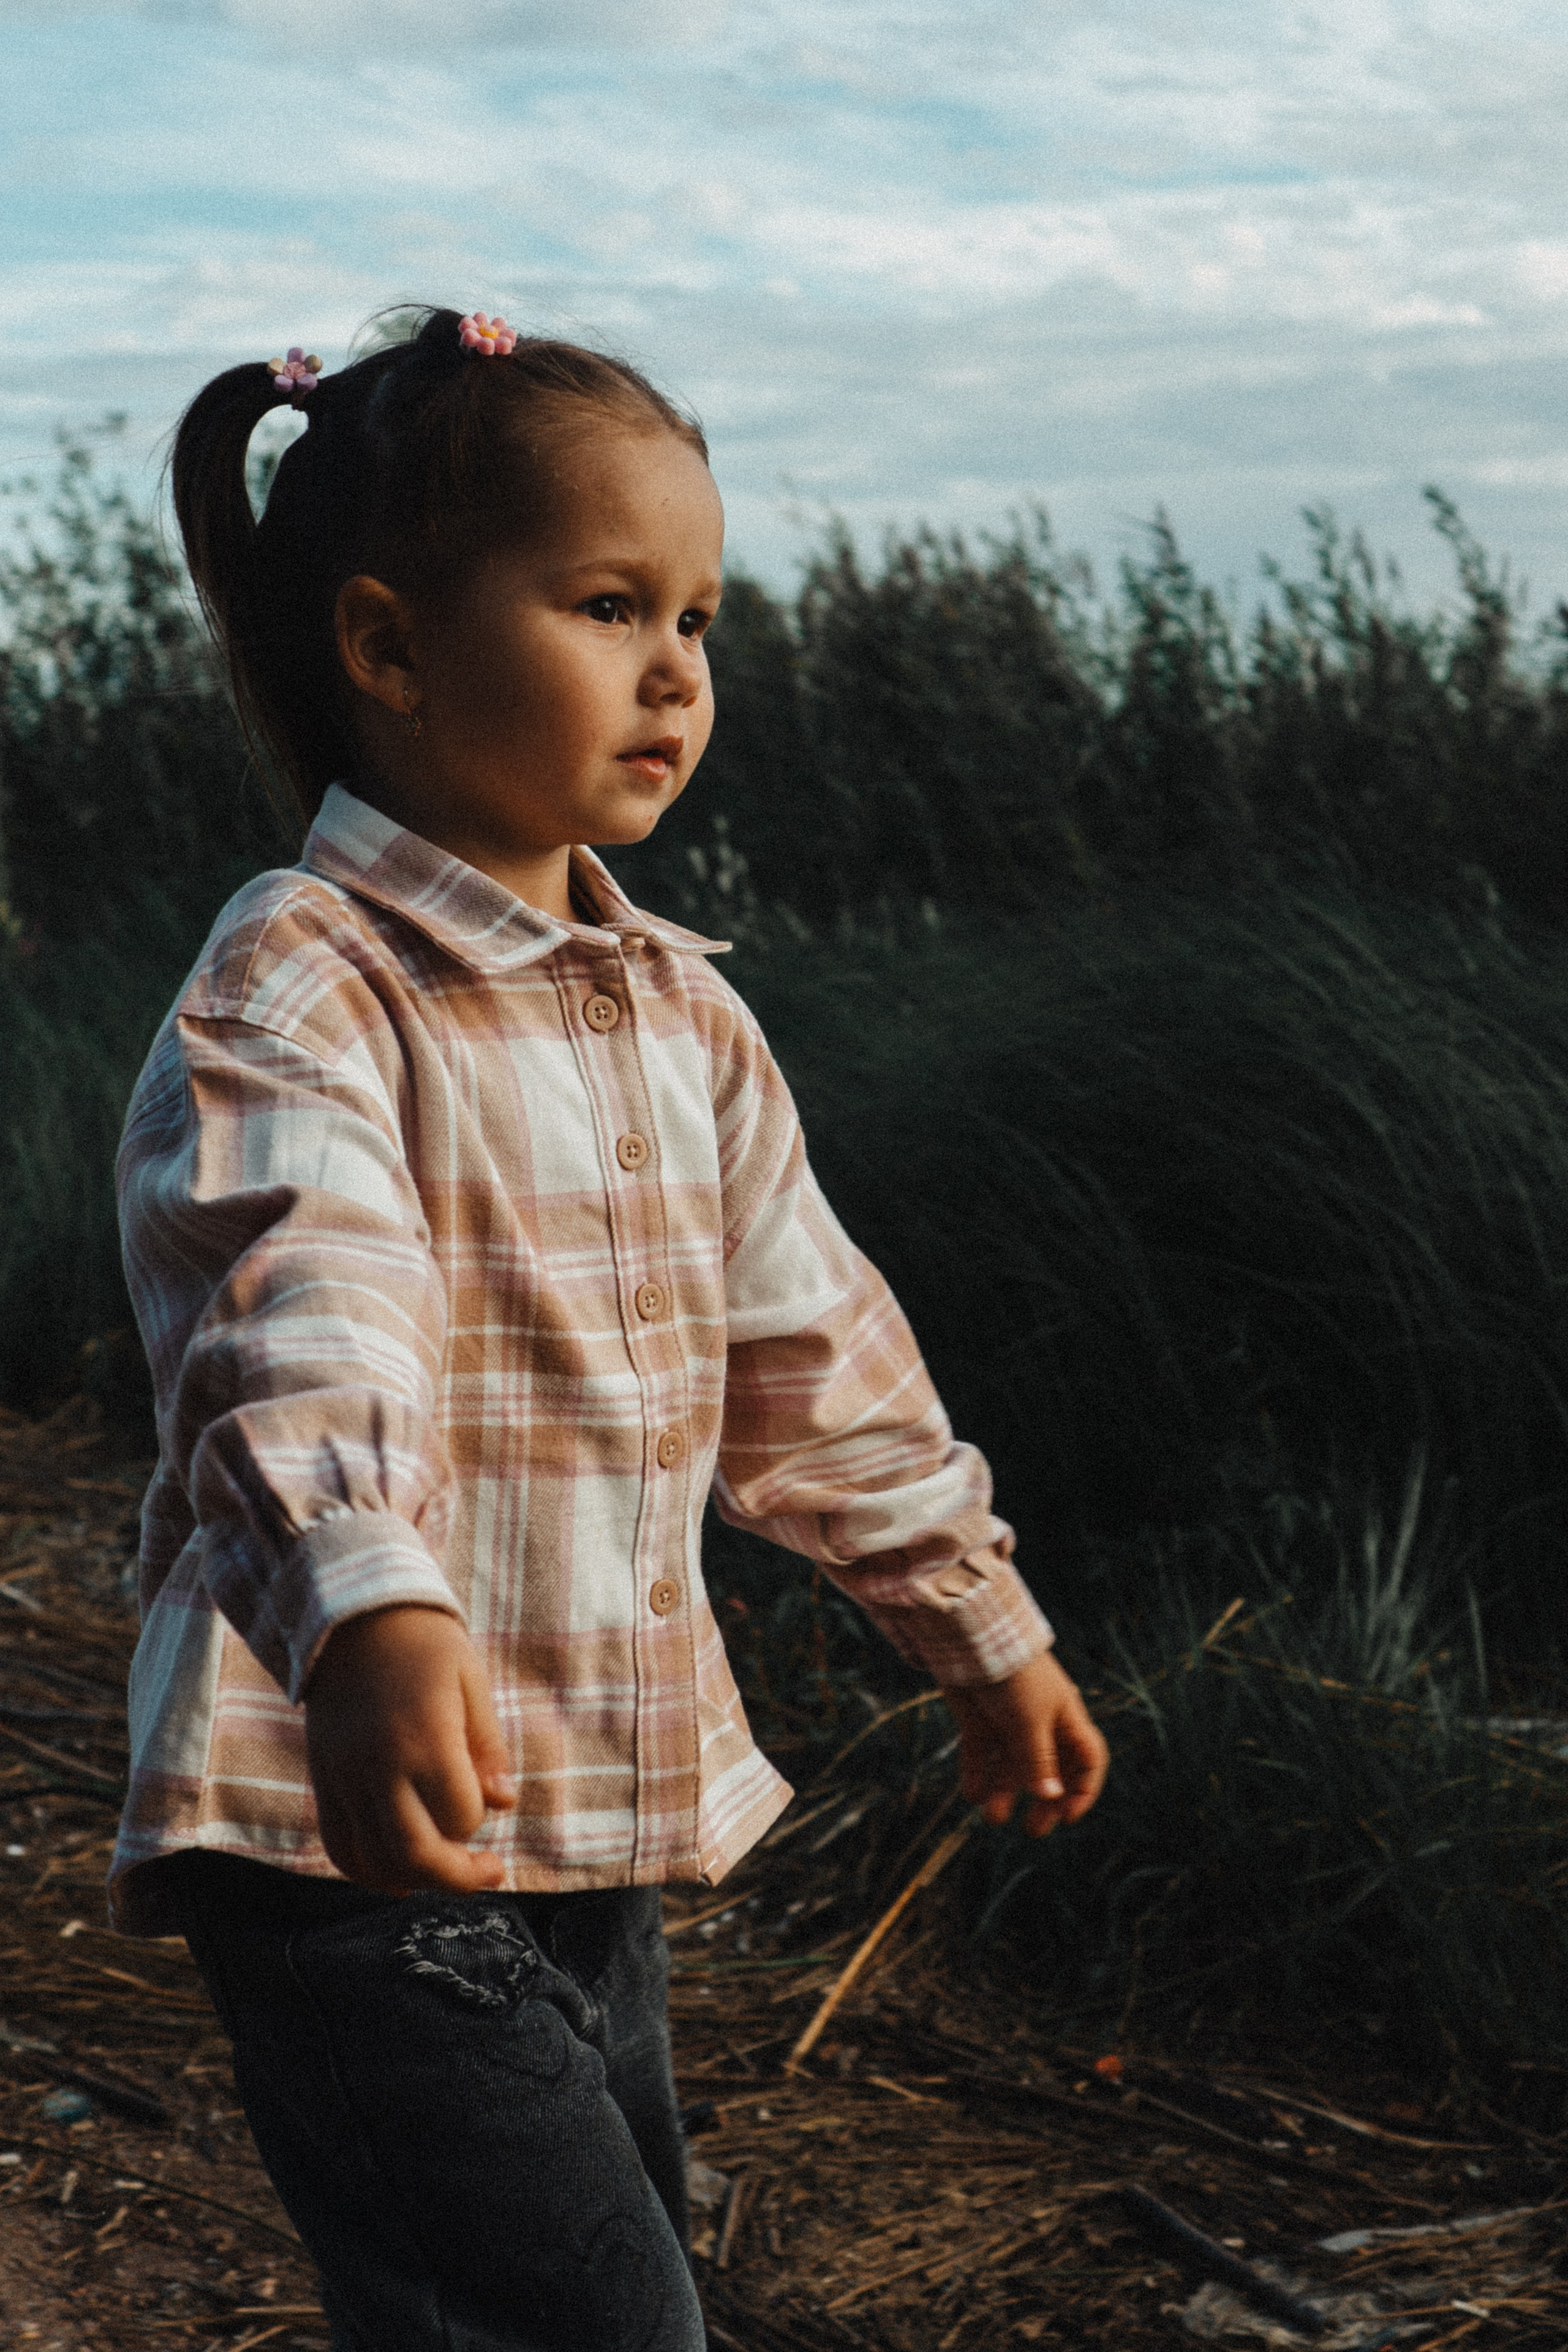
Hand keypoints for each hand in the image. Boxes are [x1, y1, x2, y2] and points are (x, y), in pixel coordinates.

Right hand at [303, 1605, 517, 1893]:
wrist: (350, 1616)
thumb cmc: (423, 1644)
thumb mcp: (470, 1680)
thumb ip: (487, 1746)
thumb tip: (504, 1801)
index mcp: (424, 1739)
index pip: (460, 1816)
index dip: (480, 1815)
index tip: (488, 1795)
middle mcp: (379, 1767)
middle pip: (414, 1855)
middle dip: (456, 1877)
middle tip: (487, 1872)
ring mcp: (344, 1778)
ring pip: (373, 1861)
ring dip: (414, 1879)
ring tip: (445, 1872)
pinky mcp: (322, 1781)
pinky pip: (338, 1846)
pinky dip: (367, 1871)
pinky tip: (397, 1874)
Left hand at [943, 1649, 1107, 1837]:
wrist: (971, 1639)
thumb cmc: (1014, 1676)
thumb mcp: (1031, 1721)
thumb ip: (1038, 1760)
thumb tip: (1049, 1797)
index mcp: (1065, 1719)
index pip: (1087, 1759)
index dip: (1083, 1789)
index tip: (1069, 1816)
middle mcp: (1039, 1723)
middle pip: (1049, 1771)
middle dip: (1043, 1802)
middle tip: (1033, 1830)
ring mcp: (1007, 1721)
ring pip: (1011, 1767)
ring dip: (1004, 1793)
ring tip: (992, 1816)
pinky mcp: (979, 1718)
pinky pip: (981, 1755)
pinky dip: (977, 1776)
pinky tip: (973, 1795)